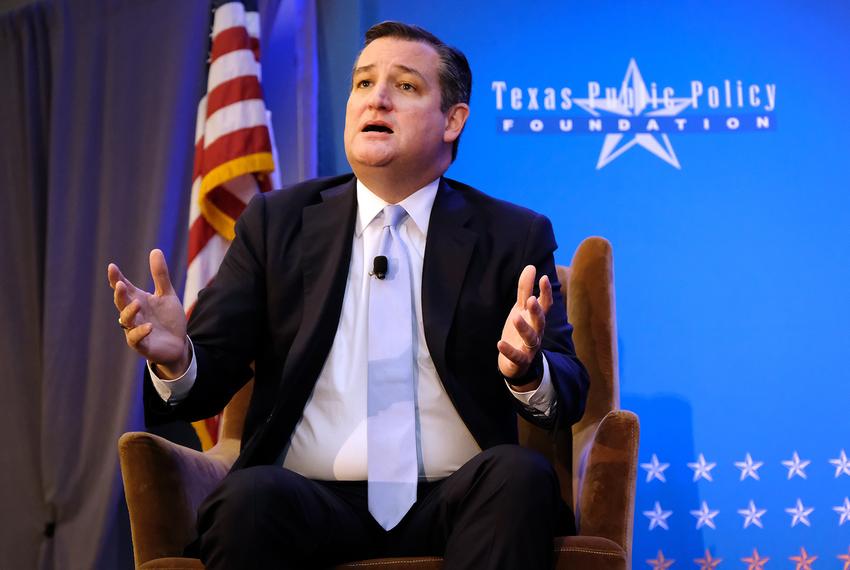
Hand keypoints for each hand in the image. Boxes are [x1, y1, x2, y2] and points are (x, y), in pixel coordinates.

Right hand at [108, 249, 188, 377]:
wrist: (178, 344)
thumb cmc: (168, 319)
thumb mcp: (166, 294)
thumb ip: (160, 275)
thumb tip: (155, 250)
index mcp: (138, 300)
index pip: (124, 288)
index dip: (116, 278)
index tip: (112, 267)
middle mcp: (133, 314)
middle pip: (122, 303)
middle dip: (120, 294)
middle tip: (120, 284)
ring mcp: (135, 329)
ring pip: (126, 321)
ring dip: (129, 312)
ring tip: (137, 304)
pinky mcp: (142, 345)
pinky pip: (136, 339)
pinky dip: (140, 332)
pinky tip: (148, 326)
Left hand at [497, 265, 552, 387]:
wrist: (516, 363)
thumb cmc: (520, 331)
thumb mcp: (520, 309)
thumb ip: (525, 289)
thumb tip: (531, 266)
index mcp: (536, 319)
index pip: (545, 304)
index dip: (545, 292)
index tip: (543, 278)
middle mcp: (536, 332)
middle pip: (540, 321)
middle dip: (536, 311)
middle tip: (531, 300)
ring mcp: (529, 347)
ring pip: (530, 338)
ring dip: (524, 328)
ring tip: (515, 317)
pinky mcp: (520, 360)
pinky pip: (516, 356)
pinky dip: (509, 350)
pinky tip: (500, 343)